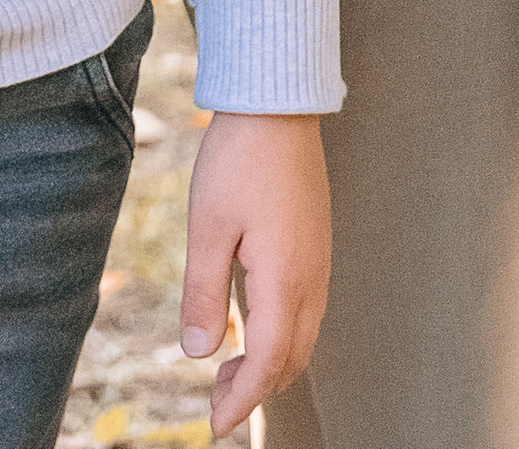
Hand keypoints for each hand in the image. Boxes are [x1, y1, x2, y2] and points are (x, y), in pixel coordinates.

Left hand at [181, 112, 330, 436]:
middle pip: (292, 359)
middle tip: (216, 402)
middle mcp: (311, 278)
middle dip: (257, 389)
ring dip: (271, 363)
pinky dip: (282, 335)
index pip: (269, 363)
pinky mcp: (316, 244)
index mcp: (285, 280)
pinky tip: (252, 325)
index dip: (242, 401)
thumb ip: (203, 294)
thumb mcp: (207, 227)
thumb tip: (199, 353)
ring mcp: (319, 261)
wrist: (278, 102)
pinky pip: (306, 309)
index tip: (214, 426)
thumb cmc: (238, 158)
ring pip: (303, 336)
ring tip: (229, 370)